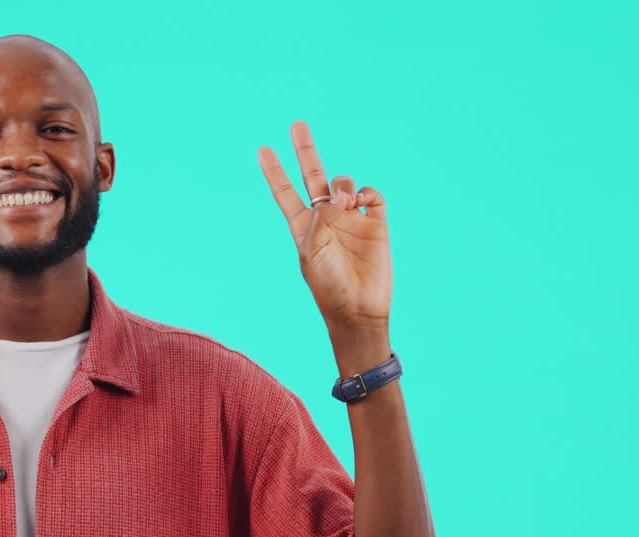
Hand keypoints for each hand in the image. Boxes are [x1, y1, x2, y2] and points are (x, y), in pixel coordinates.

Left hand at [258, 121, 390, 332]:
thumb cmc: (329, 286)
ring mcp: (351, 219)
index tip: (262, 150)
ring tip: (345, 203)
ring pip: (345, 184)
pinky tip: (360, 202)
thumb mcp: (313, 252)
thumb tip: (340, 195)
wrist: (359, 309)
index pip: (285, 193)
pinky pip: (372, 196)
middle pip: (314, 177)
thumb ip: (321, 219)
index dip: (274, 173)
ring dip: (343, 186)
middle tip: (296, 125)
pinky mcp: (376, 224)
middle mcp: (326, 219)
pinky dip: (367, 192)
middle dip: (305, 151)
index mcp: (303, 227)